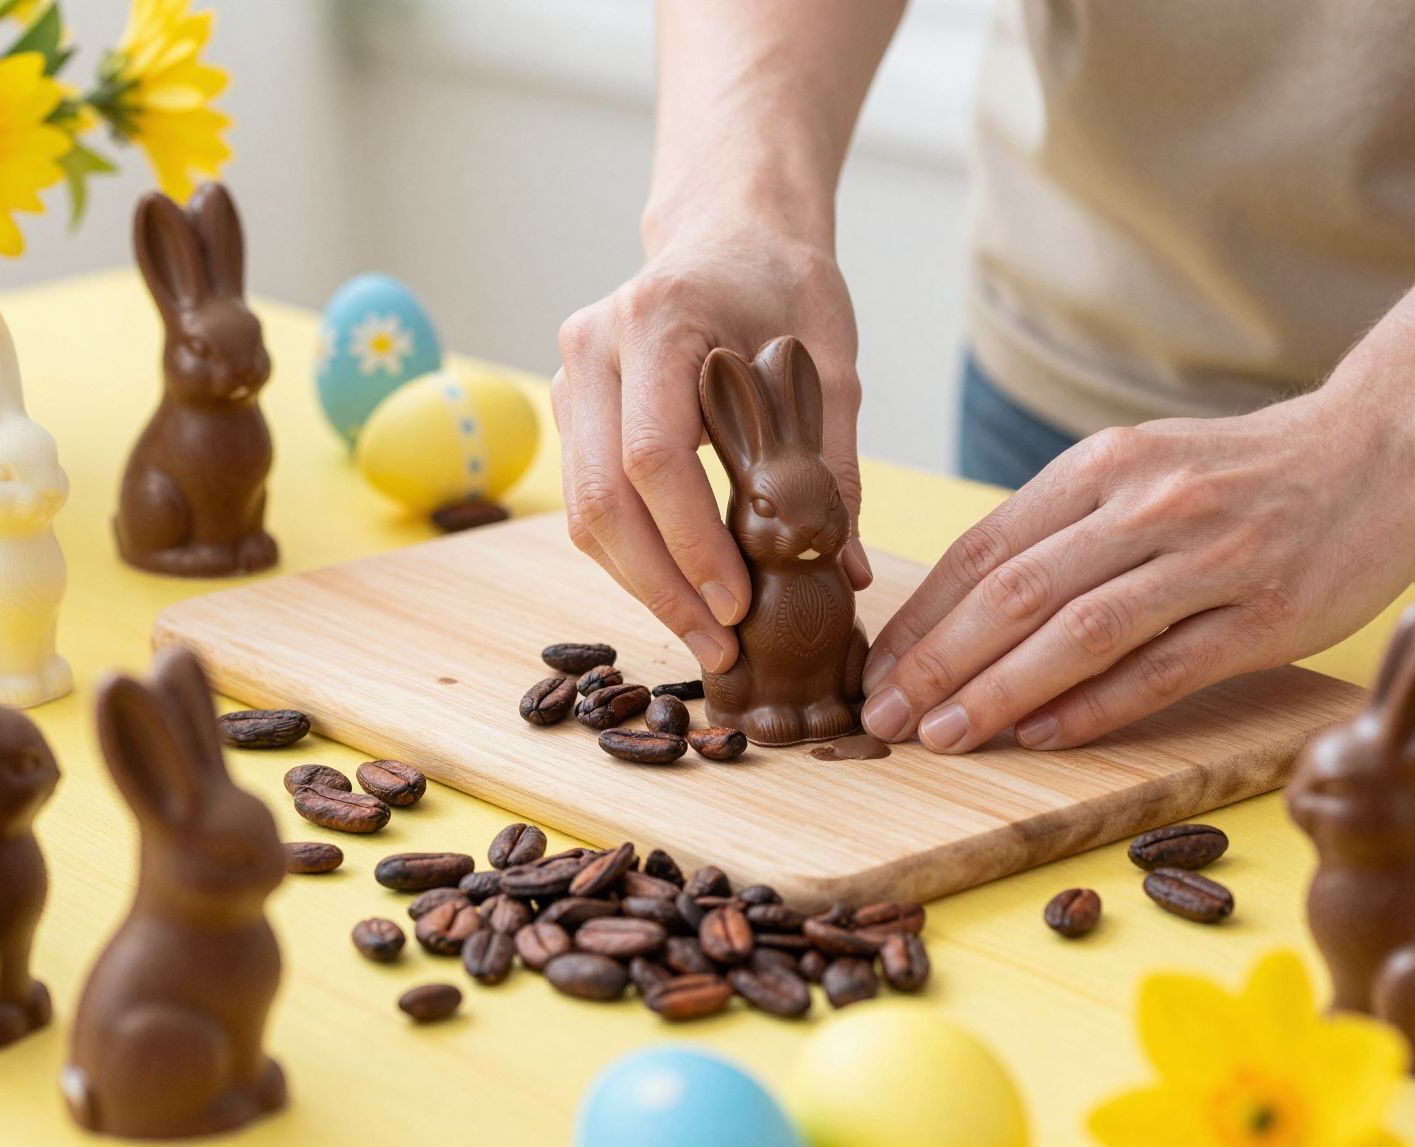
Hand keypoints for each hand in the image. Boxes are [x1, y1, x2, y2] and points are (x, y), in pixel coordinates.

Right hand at [553, 224, 871, 672]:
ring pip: (582, 511)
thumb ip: (832, 463)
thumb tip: (843, 571)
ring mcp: (571, 378)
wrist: (730, 231)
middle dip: (660, 586)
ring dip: (641, 584)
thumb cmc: (783, 284)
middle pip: (601, 498)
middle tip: (717, 648)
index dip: (692, 543)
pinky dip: (632, 557)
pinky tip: (683, 591)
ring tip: (705, 634)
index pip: (653, 456)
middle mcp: (592, 346)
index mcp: (655, 320)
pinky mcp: (572, 408)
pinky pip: (587, 502)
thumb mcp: (831, 363)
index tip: (737, 604)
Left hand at [860, 389, 1414, 751]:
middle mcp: (1148, 506)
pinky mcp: (1267, 615)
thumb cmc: (1243, 473)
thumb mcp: (1141, 467)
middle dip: (937, 663)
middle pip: (1017, 593)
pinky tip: (1042, 738)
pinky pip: (1163, 669)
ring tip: (943, 737)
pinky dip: (1095, 707)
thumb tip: (968, 608)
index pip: (987, 549)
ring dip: (1000, 693)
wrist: (1383, 449)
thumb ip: (1064, 525)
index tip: (875, 667)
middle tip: (884, 716)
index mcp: (1104, 466)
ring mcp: (1211, 560)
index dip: (924, 616)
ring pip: (1080, 635)